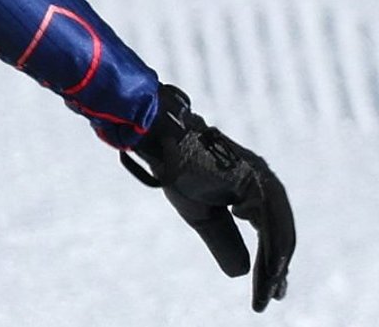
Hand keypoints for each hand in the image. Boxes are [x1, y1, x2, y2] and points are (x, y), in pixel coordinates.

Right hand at [123, 85, 294, 311]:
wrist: (160, 141)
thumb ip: (224, 241)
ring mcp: (263, 180)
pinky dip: (273, 249)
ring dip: (277, 265)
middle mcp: (264, 185)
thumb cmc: (176, 172)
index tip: (268, 295)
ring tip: (271, 292)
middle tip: (272, 298)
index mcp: (253, 192)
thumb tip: (242, 274)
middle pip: (278, 235)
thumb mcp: (202, 216)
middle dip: (276, 270)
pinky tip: (272, 271)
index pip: (268, 235)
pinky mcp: (257, 181)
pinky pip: (272, 222)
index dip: (267, 266)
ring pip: (280, 232)